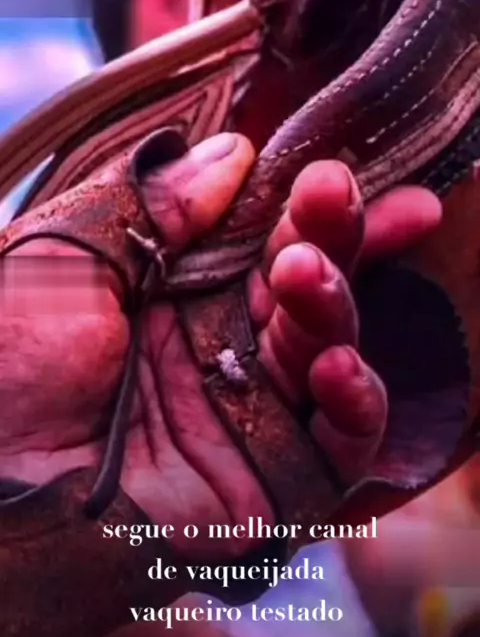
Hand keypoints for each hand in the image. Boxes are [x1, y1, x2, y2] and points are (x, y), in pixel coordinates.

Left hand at [0, 131, 440, 558]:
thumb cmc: (5, 368)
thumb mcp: (65, 256)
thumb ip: (153, 203)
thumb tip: (235, 150)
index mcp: (175, 297)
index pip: (262, 241)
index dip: (302, 206)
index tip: (327, 168)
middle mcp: (219, 352)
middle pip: (307, 289)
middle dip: (330, 235)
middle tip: (333, 192)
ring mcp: (248, 418)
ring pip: (327, 353)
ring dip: (334, 305)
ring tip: (302, 271)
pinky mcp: (270, 486)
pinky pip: (340, 449)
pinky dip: (357, 406)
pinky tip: (336, 363)